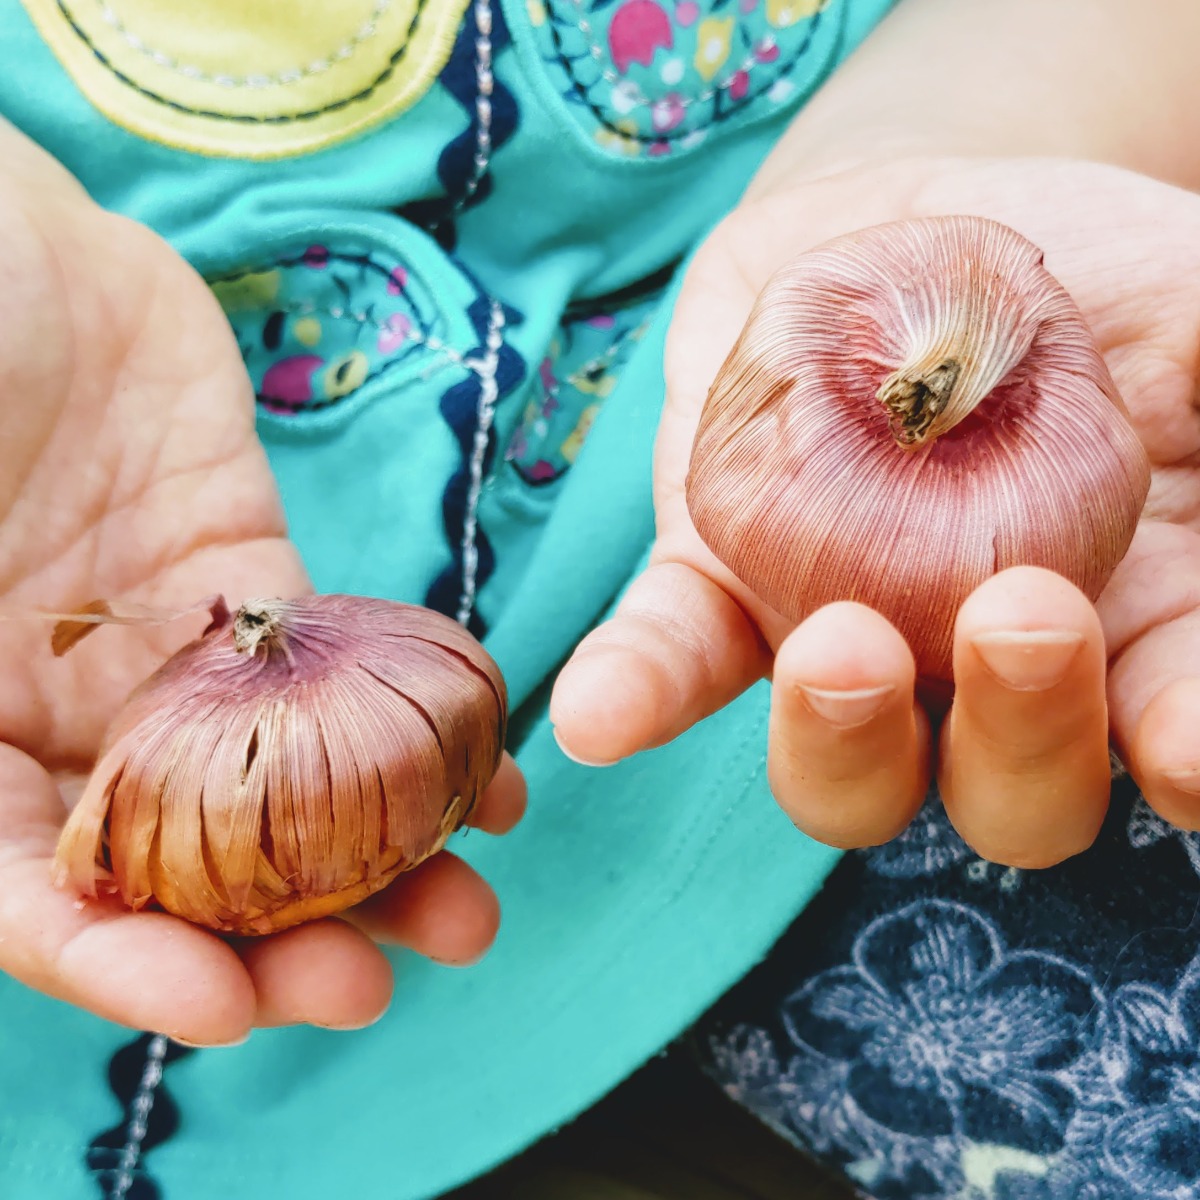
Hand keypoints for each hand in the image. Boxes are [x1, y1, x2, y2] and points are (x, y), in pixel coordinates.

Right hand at [0, 131, 523, 1045]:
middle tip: (372, 981)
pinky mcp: (242, 573)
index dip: (115, 962)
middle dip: (275, 932)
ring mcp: (156, 645)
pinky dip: (402, 727)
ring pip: (274, 781)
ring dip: (370, 856)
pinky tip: (479, 777)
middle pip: (174, 860)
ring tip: (464, 906)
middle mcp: (49, 714)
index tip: (223, 1008)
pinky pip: (335, 668)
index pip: (28, 892)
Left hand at [551, 156, 1199, 867]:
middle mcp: (982, 671)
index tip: (1185, 734)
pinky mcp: (719, 586)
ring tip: (836, 650)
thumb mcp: (1196, 299)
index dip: (1185, 756)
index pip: (1169, 732)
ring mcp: (846, 639)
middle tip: (1018, 620)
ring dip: (837, 738)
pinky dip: (639, 690)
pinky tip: (598, 715)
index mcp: (1137, 626)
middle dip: (1020, 738)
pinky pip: (677, 657)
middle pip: (1005, 791)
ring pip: (842, 766)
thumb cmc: (1087, 277)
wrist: (922, 225)